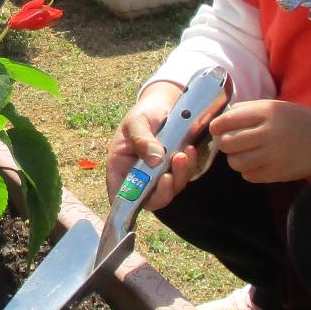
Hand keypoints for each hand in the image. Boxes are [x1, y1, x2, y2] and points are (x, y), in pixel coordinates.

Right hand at [106, 81, 214, 211]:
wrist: (164, 103)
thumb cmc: (143, 113)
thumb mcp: (137, 122)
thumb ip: (142, 141)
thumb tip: (155, 162)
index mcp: (120, 169)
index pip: (121, 197)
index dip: (129, 206)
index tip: (144, 196)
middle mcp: (138, 178)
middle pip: (149, 200)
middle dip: (162, 191)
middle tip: (169, 175)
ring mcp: (158, 176)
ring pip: (170, 190)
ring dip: (178, 176)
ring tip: (183, 153)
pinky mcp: (175, 171)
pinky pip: (183, 177)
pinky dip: (188, 167)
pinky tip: (190, 149)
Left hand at [209, 99, 310, 183]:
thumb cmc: (296, 121)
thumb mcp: (275, 106)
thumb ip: (248, 109)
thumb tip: (220, 119)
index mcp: (268, 112)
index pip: (229, 120)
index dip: (216, 126)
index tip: (216, 129)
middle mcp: (271, 133)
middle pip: (228, 143)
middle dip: (224, 143)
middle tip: (230, 142)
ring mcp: (275, 155)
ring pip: (236, 162)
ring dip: (235, 159)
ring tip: (242, 154)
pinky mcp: (279, 173)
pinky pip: (249, 176)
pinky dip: (248, 171)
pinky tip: (257, 163)